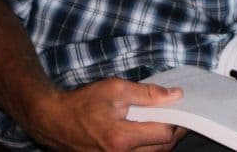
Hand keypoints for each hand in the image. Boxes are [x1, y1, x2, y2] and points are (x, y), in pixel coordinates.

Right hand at [23, 78, 186, 150]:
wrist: (55, 121)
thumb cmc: (82, 104)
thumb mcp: (115, 89)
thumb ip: (147, 93)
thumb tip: (174, 95)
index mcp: (121, 138)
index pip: (164, 134)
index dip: (177, 120)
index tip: (181, 107)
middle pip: (162, 149)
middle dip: (174, 132)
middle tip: (178, 114)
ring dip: (163, 140)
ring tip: (165, 122)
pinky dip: (150, 146)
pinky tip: (149, 133)